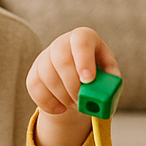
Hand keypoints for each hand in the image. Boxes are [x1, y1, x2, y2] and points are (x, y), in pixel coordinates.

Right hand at [26, 27, 120, 145]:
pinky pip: (35, 89)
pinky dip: (49, 103)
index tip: (88, 80)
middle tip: (81, 101)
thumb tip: (108, 86)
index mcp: (83, 37)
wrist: (77, 80)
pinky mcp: (34, 74)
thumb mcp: (108, 72)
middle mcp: (62, 43)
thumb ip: (111, 77)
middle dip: (72, 85)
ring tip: (75, 105)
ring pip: (47, 76)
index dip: (84, 60)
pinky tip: (61, 108)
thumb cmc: (97, 73)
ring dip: (63, 96)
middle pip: (61, 60)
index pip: (81, 41)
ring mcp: (44, 57)